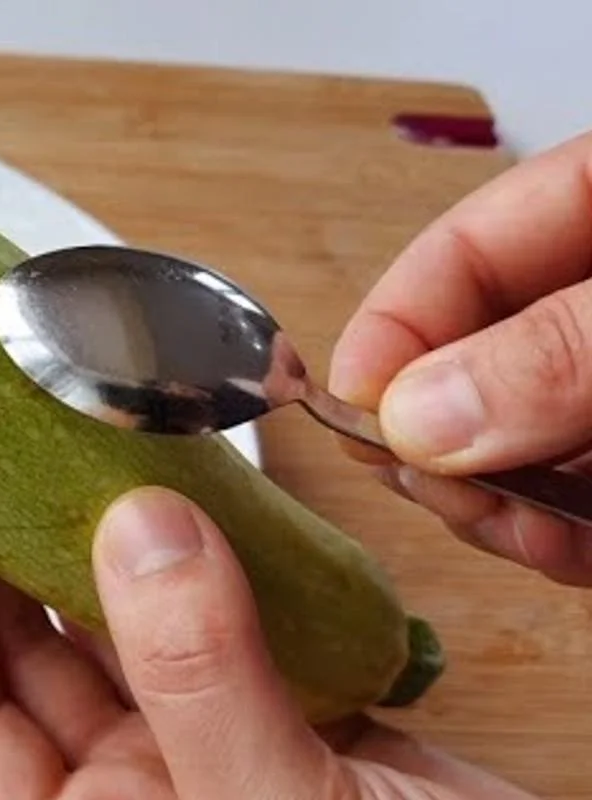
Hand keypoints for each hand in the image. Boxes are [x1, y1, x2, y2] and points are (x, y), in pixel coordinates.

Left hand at [0, 486, 534, 798]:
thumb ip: (199, 682)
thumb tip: (142, 535)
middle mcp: (135, 789)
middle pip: (33, 653)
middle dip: (6, 549)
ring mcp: (210, 747)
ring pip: (129, 624)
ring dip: (111, 542)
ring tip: (88, 454)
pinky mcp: (289, 715)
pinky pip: (227, 620)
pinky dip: (214, 558)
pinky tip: (199, 499)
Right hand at [329, 130, 591, 585]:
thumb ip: (562, 350)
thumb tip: (419, 417)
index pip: (466, 253)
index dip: (396, 326)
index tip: (344, 405)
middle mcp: (590, 312)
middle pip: (472, 360)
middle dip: (439, 433)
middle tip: (428, 481)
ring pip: (510, 444)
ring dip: (489, 498)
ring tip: (507, 529)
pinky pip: (568, 502)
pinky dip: (550, 536)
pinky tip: (549, 549)